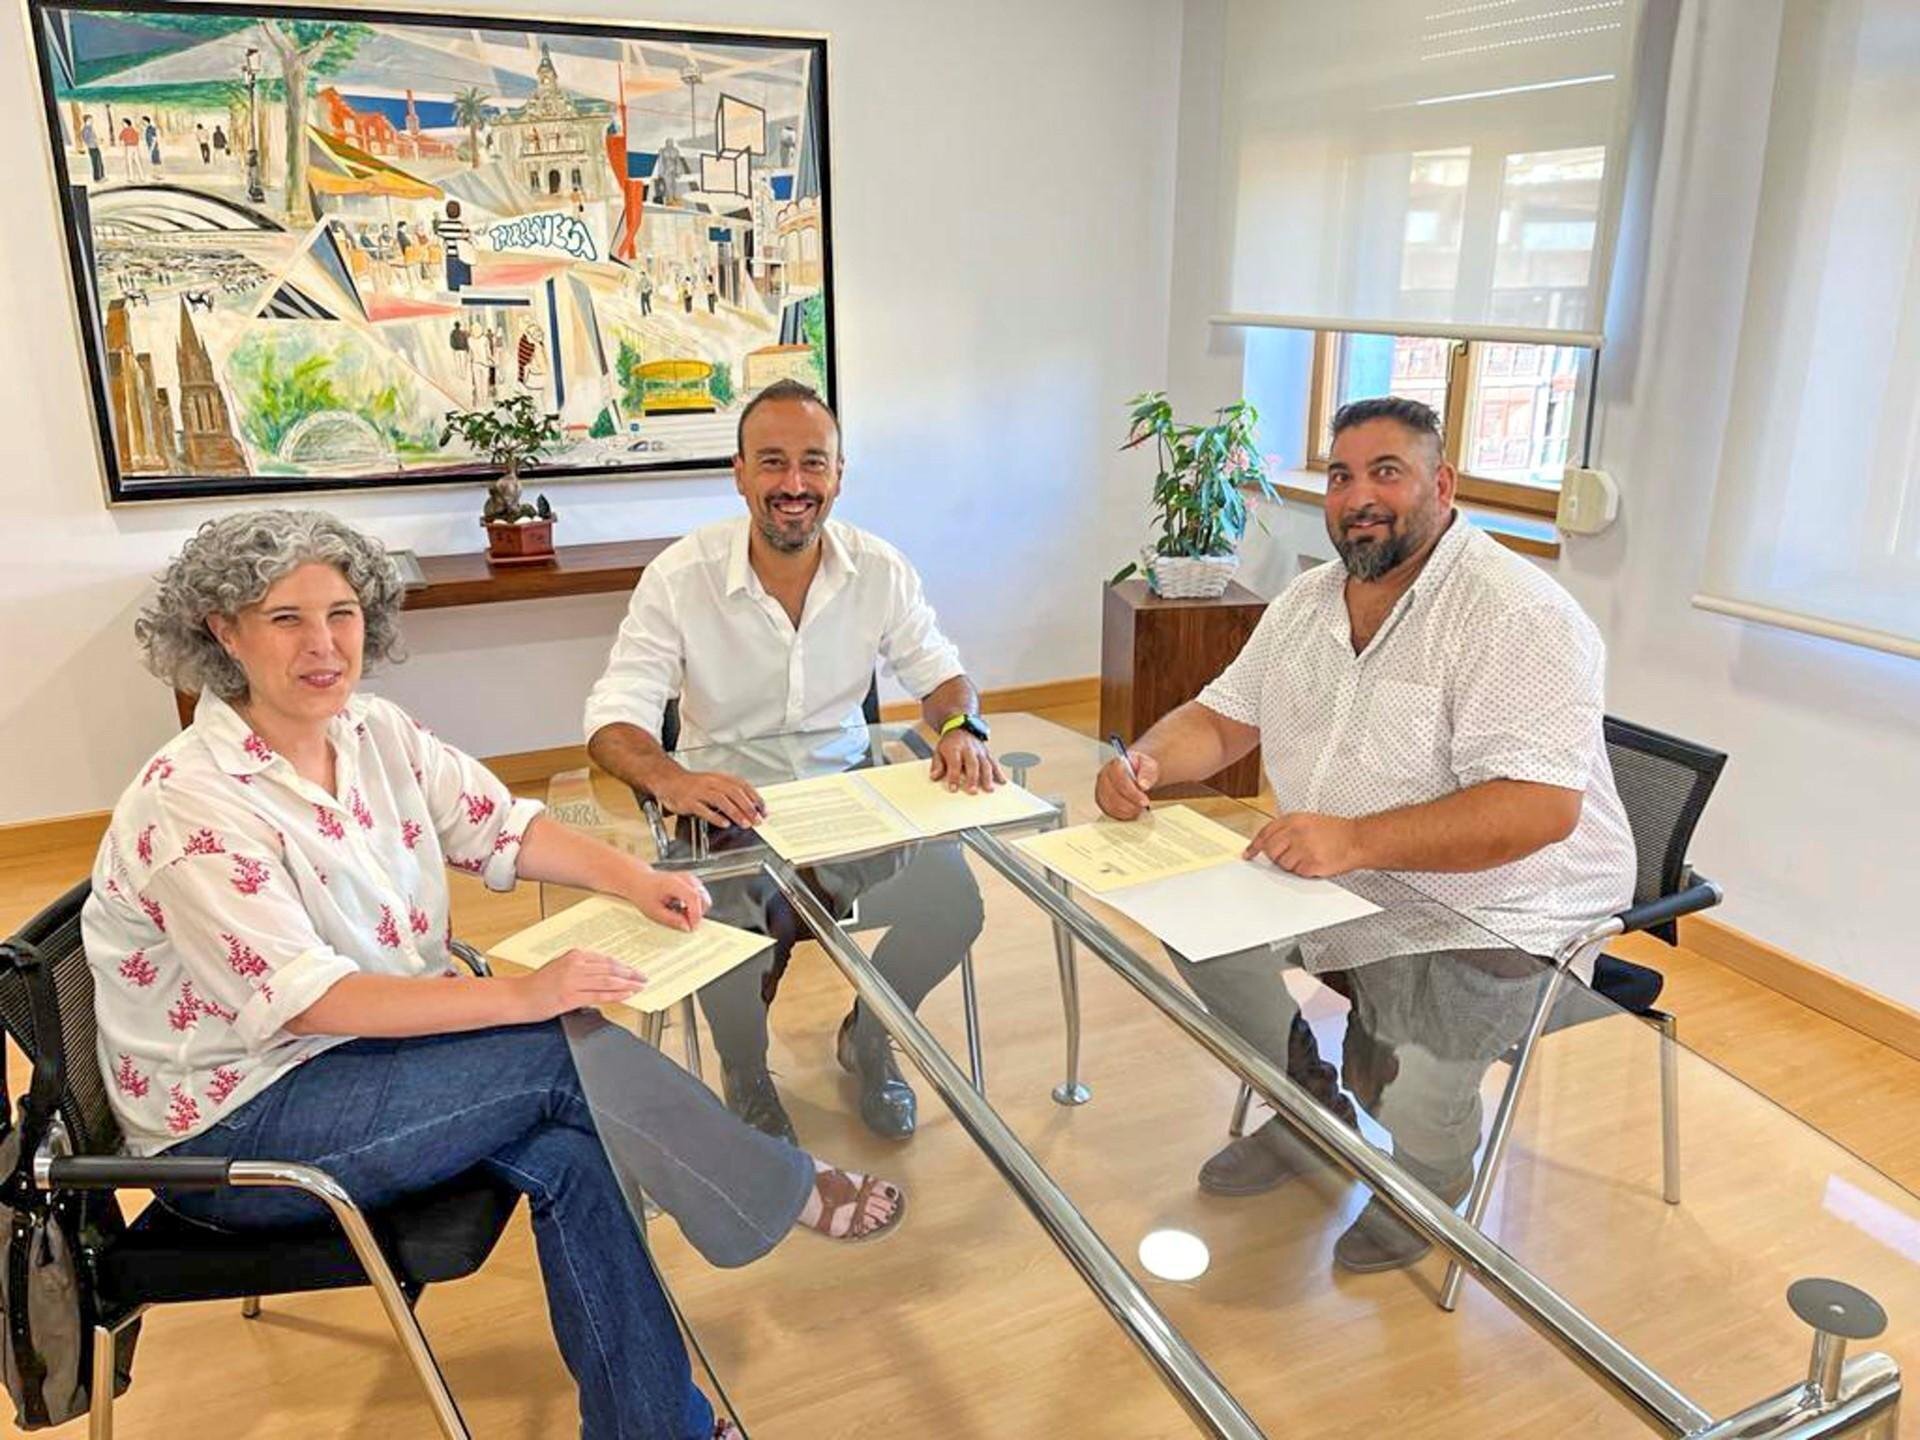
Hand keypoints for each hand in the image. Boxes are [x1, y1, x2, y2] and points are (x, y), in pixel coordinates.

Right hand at [514, 948, 645, 1020]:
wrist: (518, 997)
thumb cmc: (538, 984)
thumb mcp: (560, 966)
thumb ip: (581, 967)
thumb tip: (605, 973)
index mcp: (574, 955)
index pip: (606, 959)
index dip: (624, 965)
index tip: (635, 970)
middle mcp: (575, 965)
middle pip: (610, 969)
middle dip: (631, 974)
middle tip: (644, 978)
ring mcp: (572, 981)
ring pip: (608, 981)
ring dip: (628, 984)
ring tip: (639, 987)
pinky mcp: (570, 997)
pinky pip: (599, 995)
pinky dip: (616, 995)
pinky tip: (626, 995)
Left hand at [629, 869, 709, 930]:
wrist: (640, 881)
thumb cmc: (644, 893)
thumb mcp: (654, 912)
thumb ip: (672, 920)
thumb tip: (687, 927)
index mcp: (674, 883)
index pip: (694, 898)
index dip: (696, 915)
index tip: (691, 927)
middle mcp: (685, 878)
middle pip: (703, 898)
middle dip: (697, 914)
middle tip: (684, 922)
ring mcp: (690, 879)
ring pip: (704, 898)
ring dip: (696, 910)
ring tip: (679, 913)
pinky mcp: (692, 882)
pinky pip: (700, 896)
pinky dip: (694, 906)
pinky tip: (681, 908)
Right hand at [652, 769, 764, 829]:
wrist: (668, 780)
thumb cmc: (692, 784)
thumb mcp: (713, 783)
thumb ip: (729, 792)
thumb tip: (749, 805)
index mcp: (720, 778)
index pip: (742, 786)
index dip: (755, 798)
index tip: (763, 809)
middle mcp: (712, 783)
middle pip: (734, 793)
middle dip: (748, 807)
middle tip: (757, 820)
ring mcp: (700, 792)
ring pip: (721, 801)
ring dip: (735, 813)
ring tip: (745, 823)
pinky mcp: (689, 802)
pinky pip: (704, 809)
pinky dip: (715, 817)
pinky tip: (724, 823)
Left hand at [929, 730, 1003, 792]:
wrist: (960, 728)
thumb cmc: (950, 743)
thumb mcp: (938, 751)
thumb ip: (937, 765)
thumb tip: (934, 776)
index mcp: (955, 748)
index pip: (954, 763)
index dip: (954, 776)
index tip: (953, 788)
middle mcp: (969, 749)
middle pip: (972, 764)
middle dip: (973, 778)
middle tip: (972, 791)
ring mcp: (980, 751)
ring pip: (985, 764)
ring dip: (988, 777)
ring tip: (989, 789)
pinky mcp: (987, 753)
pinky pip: (994, 762)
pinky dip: (999, 772)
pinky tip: (1002, 782)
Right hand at [1095, 751, 1159, 819]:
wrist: (1139, 776)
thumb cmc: (1142, 770)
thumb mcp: (1150, 766)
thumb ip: (1147, 772)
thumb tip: (1143, 784)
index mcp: (1115, 764)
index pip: (1118, 779)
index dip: (1131, 793)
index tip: (1144, 801)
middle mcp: (1104, 776)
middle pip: (1112, 794)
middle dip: (1130, 804)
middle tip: (1143, 806)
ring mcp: (1101, 789)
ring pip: (1110, 805)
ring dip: (1127, 810)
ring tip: (1139, 809)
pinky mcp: (1102, 801)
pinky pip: (1109, 812)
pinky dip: (1123, 815)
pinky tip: (1132, 812)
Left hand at [1243, 812, 1364, 877]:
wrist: (1357, 839)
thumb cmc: (1336, 831)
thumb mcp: (1309, 821)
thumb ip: (1287, 830)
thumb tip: (1268, 844)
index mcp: (1293, 819)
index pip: (1265, 833)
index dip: (1254, 846)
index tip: (1248, 854)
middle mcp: (1296, 832)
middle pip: (1270, 851)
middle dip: (1276, 856)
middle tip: (1291, 855)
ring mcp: (1303, 848)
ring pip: (1282, 864)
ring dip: (1292, 865)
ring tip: (1308, 856)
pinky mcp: (1310, 863)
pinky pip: (1296, 873)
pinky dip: (1303, 871)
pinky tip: (1315, 862)